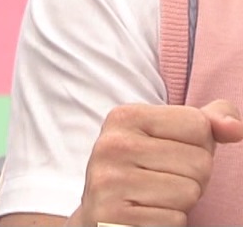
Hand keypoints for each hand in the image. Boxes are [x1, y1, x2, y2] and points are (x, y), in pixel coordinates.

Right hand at [71, 100, 242, 226]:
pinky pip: (175, 219)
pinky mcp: (113, 216)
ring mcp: (109, 181)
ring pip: (189, 192)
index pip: (199, 124)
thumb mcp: (170, 136)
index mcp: (124, 117)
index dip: (198, 145)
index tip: (169, 154)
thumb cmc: (145, 170)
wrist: (103, 211)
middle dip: (192, 177)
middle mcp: (111, 144)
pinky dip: (168, 220)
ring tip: (154, 197)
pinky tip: (146, 213)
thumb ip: (207, 121)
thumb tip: (235, 129)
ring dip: (180, 201)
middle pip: (199, 161)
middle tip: (162, 180)